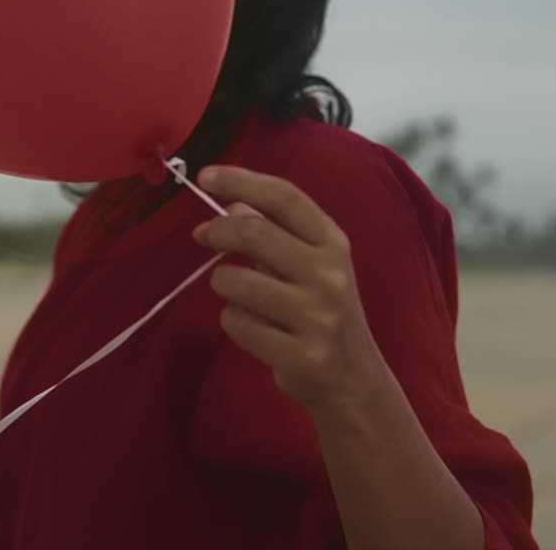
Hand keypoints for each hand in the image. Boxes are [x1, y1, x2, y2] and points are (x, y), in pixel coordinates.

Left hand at [193, 165, 389, 413]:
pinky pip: (238, 323)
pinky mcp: (301, 355)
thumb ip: (272, 233)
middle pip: (255, 232)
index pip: (285, 197)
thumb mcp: (308, 265)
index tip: (206, 175)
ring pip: (238, 281)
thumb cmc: (322, 312)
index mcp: (333, 243)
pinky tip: (248, 324)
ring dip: (221, 281)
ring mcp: (318, 316)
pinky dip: (232, 319)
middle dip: (219, 230)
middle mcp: (330, 274)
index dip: (241, 180)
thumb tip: (226, 207)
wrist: (353, 380)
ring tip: (232, 290)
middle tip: (203, 235)